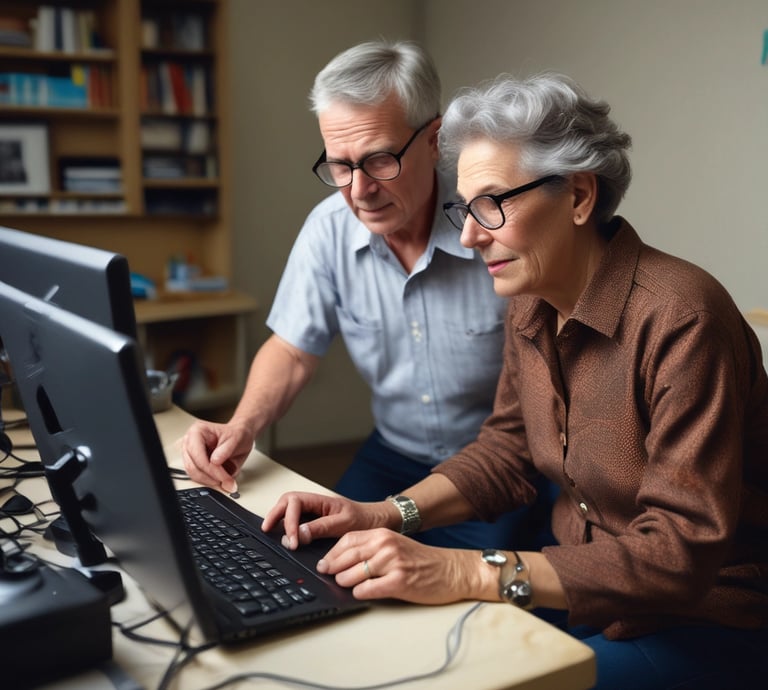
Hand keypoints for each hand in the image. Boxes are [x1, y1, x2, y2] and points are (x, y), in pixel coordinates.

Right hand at [180, 419, 254, 492]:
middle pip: (192, 466)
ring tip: (225, 481)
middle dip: (210, 477)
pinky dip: (208, 481)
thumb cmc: (236, 435)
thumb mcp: (236, 439)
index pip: (197, 454)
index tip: (223, 477)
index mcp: (197, 431)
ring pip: (193, 474)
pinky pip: (197, 476)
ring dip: (209, 481)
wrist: (240, 437)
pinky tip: (219, 480)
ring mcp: (190, 453)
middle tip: (226, 482)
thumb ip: (225, 450)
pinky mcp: (194, 463)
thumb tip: (215, 461)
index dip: (210, 468)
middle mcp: (190, 442)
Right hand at [262, 491, 390, 549]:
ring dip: (278, 519)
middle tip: (266, 530)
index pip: (294, 503)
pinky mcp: (317, 523)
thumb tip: (300, 534)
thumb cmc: (366, 520)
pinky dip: (287, 527)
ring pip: (289, 509)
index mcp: (321, 501)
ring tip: (271, 532)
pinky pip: (297, 520)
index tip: (293, 540)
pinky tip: (285, 537)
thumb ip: (322, 528)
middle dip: (275, 514)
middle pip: (287, 502)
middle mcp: (315, 505)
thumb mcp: (345, 525)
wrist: (380, 522)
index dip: (289, 521)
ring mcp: (315, 513)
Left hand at [316, 528, 482, 604]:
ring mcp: (392, 563)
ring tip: (345, 585)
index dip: (332, 553)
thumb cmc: (423, 560)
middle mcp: (386, 546)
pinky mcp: (399, 582)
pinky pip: (368, 589)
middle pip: (347, 556)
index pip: (348, 540)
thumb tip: (343, 560)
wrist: (452, 570)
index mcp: (384, 534)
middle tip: (327, 575)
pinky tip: (361, 592)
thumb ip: (373, 548)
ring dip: (345, 582)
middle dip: (332, 568)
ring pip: (353, 574)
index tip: (325, 562)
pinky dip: (360, 592)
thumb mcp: (396, 544)